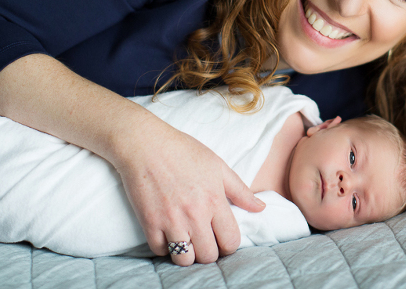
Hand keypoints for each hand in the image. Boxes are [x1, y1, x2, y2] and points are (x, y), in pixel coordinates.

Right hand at [111, 113, 264, 265]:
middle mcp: (194, 215)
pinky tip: (168, 234)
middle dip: (210, 251)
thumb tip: (260, 208)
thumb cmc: (183, 151)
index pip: (231, 241)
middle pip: (209, 256)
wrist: (145, 144)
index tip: (222, 237)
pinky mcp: (149, 223)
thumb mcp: (217, 165)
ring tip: (187, 240)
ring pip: (185, 260)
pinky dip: (164, 247)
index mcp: (214, 201)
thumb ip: (240, 190)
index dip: (229, 244)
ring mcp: (170, 221)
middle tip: (205, 239)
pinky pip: (160, 251)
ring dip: (187, 254)